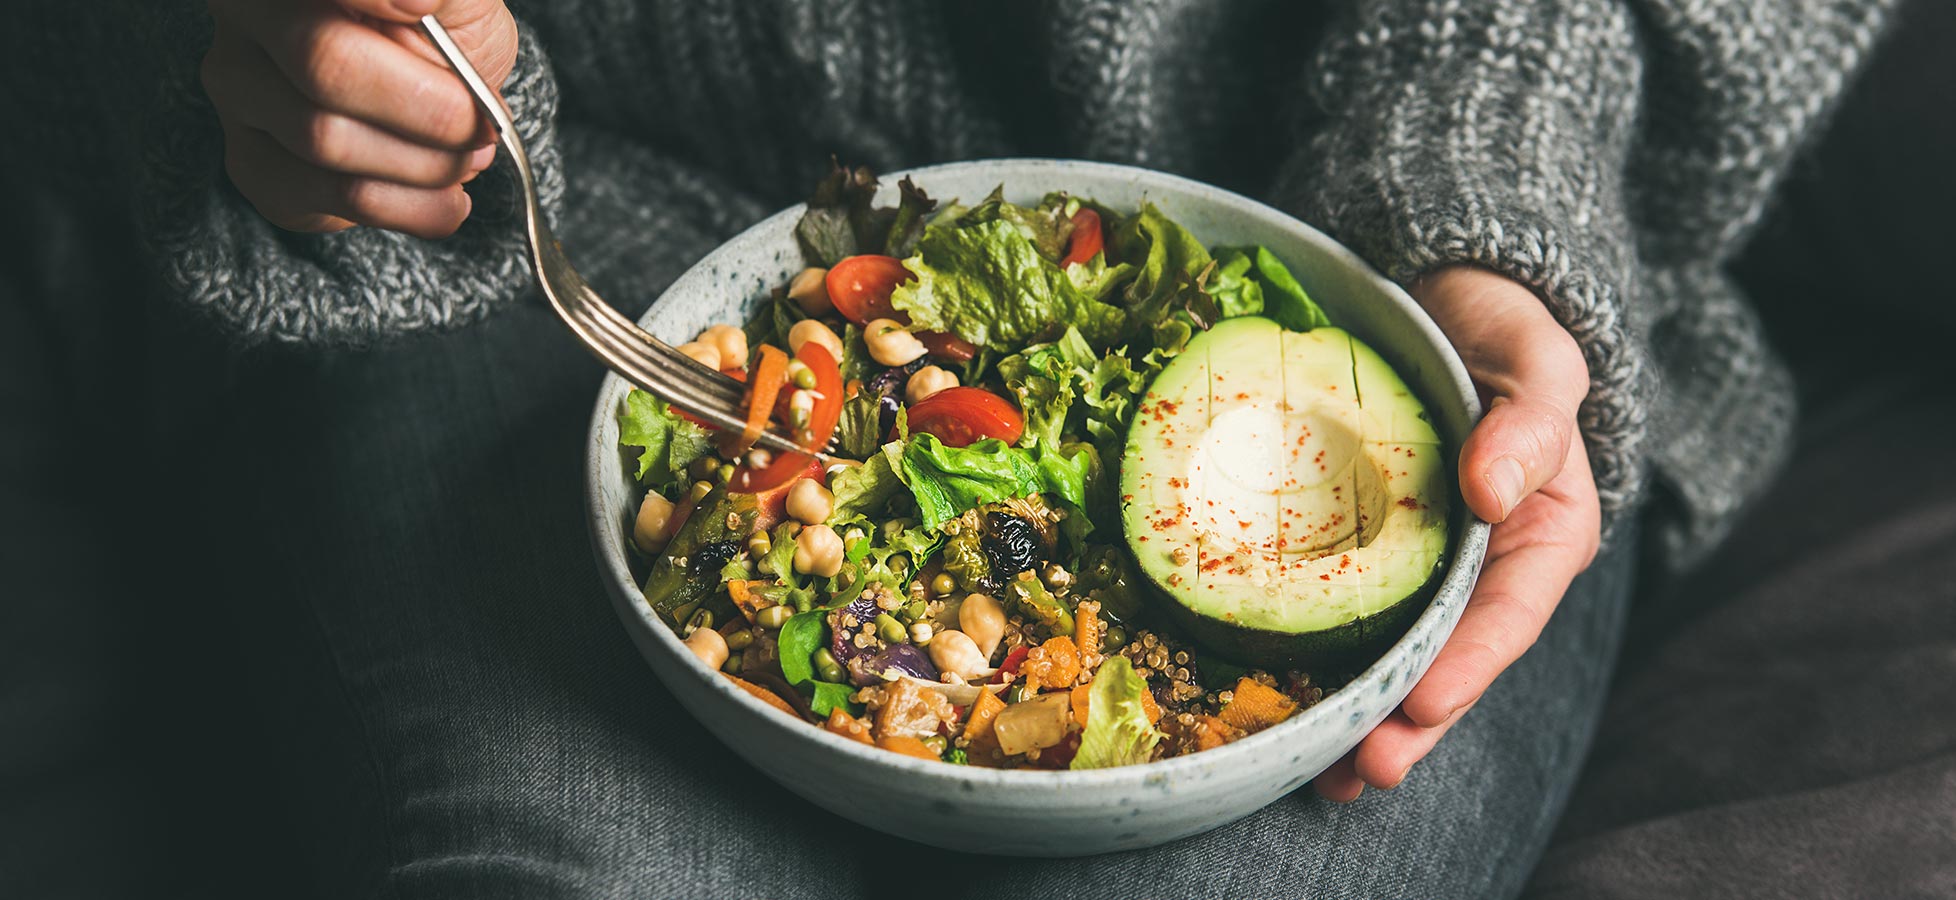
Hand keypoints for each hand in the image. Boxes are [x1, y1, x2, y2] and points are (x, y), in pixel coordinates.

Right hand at [201, 0, 517, 238]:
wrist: (430, 91)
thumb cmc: (440, 30)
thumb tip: (414, 0)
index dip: (376, 0)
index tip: (426, 16)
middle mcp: (245, 17)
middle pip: (324, 63)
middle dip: (428, 108)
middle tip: (482, 124)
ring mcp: (238, 90)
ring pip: (326, 139)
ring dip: (425, 163)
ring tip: (468, 156)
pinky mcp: (252, 163)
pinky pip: (331, 196)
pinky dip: (411, 206)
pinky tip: (446, 197)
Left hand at [1315, 266, 1602, 801]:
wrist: (1446, 303)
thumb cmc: (1503, 332)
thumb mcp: (1537, 363)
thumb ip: (1530, 423)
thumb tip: (1492, 487)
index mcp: (1539, 537)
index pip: (1508, 615)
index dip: (1468, 666)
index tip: (1423, 703)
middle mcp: (1481, 568)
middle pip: (1448, 661)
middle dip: (1407, 723)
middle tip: (1360, 769)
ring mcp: (1420, 567)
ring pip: (1395, 657)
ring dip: (1360, 719)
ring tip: (1322, 775)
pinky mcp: (1363, 554)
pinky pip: (1342, 616)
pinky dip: (1315, 665)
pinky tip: (1279, 708)